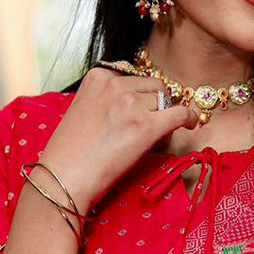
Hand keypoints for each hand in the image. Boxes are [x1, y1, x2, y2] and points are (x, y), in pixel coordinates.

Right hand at [37, 66, 200, 213]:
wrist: (63, 177)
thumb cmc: (70, 152)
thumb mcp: (83, 109)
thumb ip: (106, 98)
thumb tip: (136, 102)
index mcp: (98, 76)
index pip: (134, 77)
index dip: (140, 96)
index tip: (137, 112)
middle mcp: (115, 85)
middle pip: (154, 86)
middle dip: (155, 104)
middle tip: (147, 126)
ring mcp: (131, 104)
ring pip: (166, 101)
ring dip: (165, 115)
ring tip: (152, 136)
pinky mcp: (146, 126)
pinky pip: (180, 114)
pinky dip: (189, 118)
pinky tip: (190, 124)